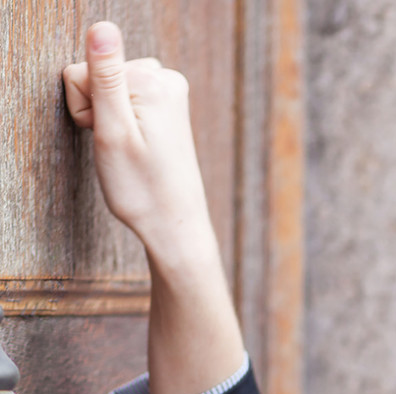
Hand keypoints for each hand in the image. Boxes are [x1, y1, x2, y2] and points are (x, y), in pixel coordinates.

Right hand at [63, 22, 211, 255]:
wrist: (173, 221)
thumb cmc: (140, 186)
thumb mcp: (113, 130)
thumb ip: (105, 76)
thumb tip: (103, 28)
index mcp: (153, 82)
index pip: (80, 72)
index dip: (82, 108)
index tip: (102, 134)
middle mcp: (167, 80)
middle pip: (97, 75)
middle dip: (96, 110)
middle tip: (117, 146)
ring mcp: (171, 92)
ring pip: (110, 87)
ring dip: (108, 116)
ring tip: (129, 147)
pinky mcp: (169, 105)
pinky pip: (127, 97)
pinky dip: (122, 119)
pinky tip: (137, 143)